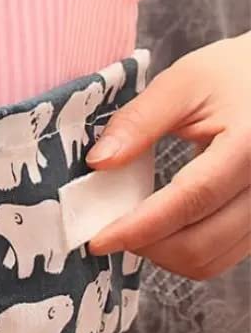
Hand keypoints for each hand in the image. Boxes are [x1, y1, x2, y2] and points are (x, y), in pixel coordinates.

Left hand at [87, 32, 250, 279]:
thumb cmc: (230, 73)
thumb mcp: (181, 84)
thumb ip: (137, 122)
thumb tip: (97, 163)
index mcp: (249, 146)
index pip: (190, 199)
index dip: (140, 226)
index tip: (98, 239)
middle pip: (201, 243)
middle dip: (146, 245)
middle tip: (106, 230)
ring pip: (212, 259)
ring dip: (163, 253)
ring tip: (130, 227)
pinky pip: (224, 254)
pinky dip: (185, 249)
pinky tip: (160, 227)